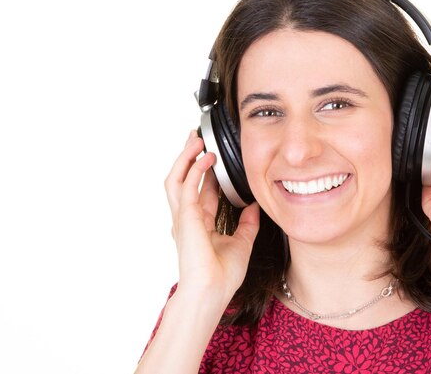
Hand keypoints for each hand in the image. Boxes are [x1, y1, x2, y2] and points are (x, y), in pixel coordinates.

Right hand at [164, 130, 259, 305]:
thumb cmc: (222, 276)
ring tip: (196, 140)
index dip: (205, 173)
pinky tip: (208, 159)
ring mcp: (183, 218)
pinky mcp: (185, 218)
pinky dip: (195, 170)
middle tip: (196, 138)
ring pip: (176, 179)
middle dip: (187, 158)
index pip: (200, 191)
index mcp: (199, 224)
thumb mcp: (241, 243)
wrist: (211, 292)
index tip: (213, 156)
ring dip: (185, 158)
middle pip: (181, 179)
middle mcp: (187, 219)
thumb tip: (255, 206)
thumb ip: (247, 224)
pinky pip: (187, 187)